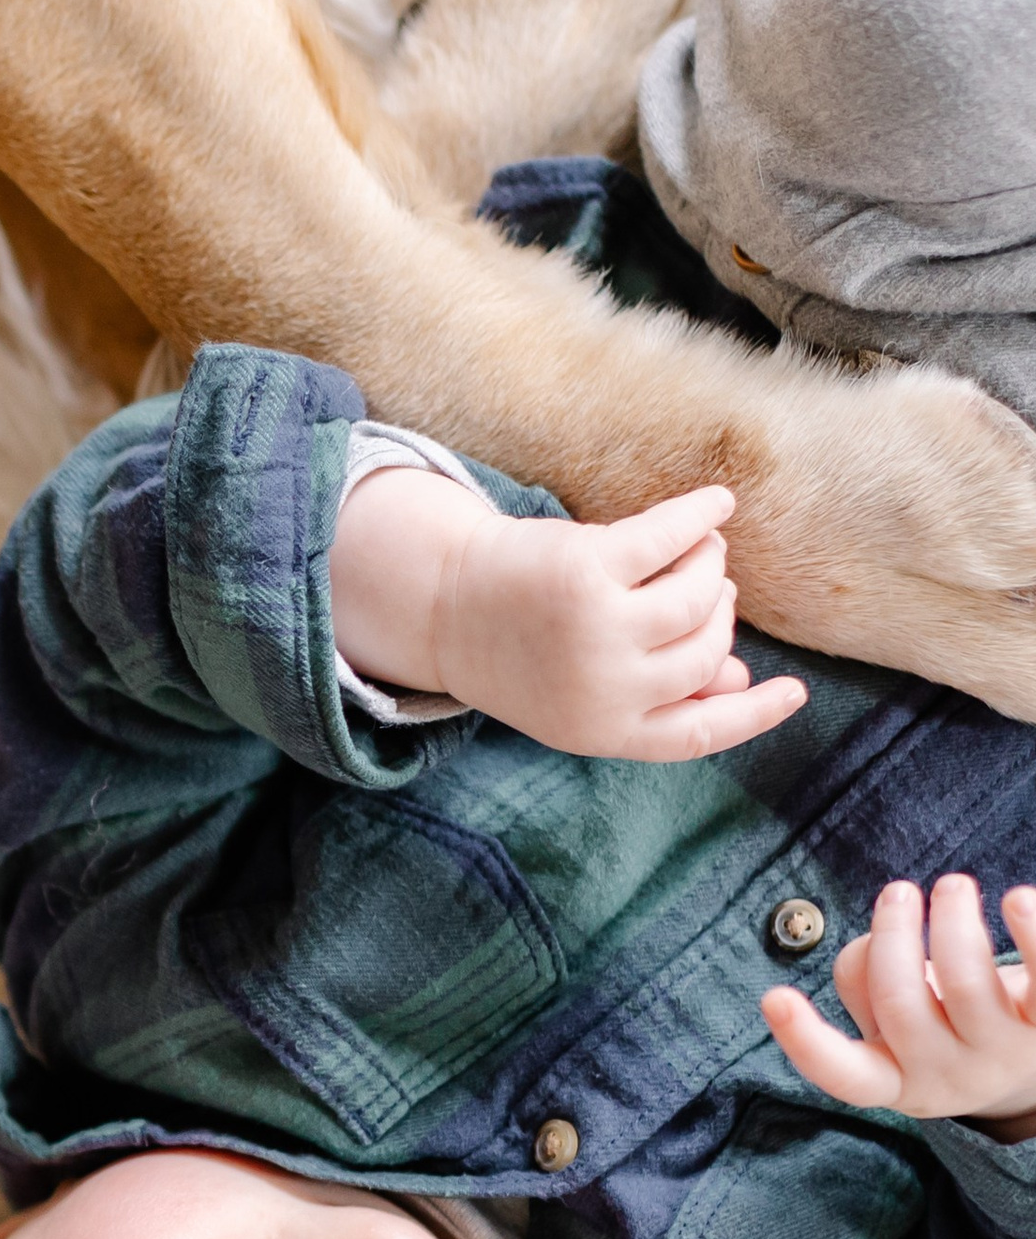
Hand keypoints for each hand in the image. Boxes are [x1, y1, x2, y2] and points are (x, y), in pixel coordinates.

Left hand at [331, 472, 806, 759]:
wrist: (442, 608)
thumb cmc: (522, 649)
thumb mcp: (581, 693)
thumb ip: (653, 694)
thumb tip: (735, 679)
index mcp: (604, 730)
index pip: (700, 735)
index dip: (755, 715)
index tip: (796, 692)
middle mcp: (605, 689)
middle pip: (709, 653)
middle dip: (719, 617)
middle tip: (709, 588)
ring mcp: (597, 631)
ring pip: (702, 596)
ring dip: (710, 565)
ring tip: (696, 550)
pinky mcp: (588, 570)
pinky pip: (676, 536)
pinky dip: (703, 515)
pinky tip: (717, 504)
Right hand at [762, 877, 1035, 1141]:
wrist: (1034, 1062)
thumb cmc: (950, 1024)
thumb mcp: (897, 1021)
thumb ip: (866, 984)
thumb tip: (877, 940)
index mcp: (897, 1082)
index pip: (845, 1077)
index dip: (805, 1041)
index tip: (774, 997)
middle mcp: (949, 1077)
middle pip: (902, 1006)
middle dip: (893, 938)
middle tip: (898, 892)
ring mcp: (1004, 1055)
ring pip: (966, 985)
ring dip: (950, 922)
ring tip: (951, 886)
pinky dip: (1030, 931)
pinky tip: (1017, 898)